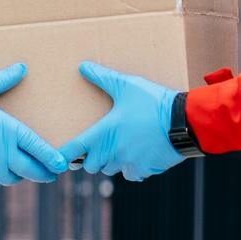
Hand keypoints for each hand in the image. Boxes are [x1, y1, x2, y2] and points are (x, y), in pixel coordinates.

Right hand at [0, 63, 66, 190]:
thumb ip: (2, 79)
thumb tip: (22, 67)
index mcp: (8, 131)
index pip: (39, 147)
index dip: (53, 157)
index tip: (63, 162)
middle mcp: (4, 154)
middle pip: (33, 170)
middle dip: (46, 172)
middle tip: (53, 171)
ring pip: (14, 177)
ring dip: (20, 173)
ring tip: (25, 166)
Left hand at [58, 62, 185, 181]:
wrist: (183, 121)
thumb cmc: (152, 102)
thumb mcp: (127, 85)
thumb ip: (103, 78)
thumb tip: (82, 66)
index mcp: (104, 133)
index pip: (73, 150)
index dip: (62, 155)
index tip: (57, 157)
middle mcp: (113, 152)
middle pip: (90, 166)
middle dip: (92, 158)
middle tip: (97, 145)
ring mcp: (129, 163)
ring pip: (111, 169)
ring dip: (112, 161)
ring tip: (119, 145)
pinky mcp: (145, 169)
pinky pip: (131, 174)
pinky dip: (132, 167)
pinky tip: (138, 152)